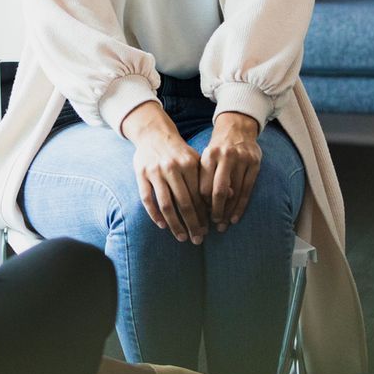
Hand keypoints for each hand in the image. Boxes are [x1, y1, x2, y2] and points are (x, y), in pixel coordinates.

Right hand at [122, 102, 208, 243]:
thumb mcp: (196, 160)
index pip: (198, 195)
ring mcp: (155, 172)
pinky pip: (148, 199)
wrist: (153, 133)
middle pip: (183, 203)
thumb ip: (209, 178)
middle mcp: (172, 168)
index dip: (203, 214)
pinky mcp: (141, 175)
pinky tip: (162, 225)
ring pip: (166, 204)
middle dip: (192, 224)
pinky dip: (154, 214)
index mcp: (189, 164)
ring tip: (181, 237)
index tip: (208, 230)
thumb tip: (232, 194)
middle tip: (197, 239)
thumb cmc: (178, 151)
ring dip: (174, 224)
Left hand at [200, 112, 261, 229]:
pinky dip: (241, 206)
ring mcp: (242, 160)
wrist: (237, 127)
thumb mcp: (205, 158)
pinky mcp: (255, 164)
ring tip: (224, 225)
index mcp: (209, 156)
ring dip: (229, 212)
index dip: (201, 204)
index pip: (203, 186)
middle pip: (219, 191)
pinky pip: (248, 190)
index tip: (199, 215)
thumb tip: (202, 206)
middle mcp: (226, 157)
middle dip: (215, 211)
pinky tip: (235, 218)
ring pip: (235, 193)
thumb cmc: (217, 149)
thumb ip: (203, 178)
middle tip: (212, 225)